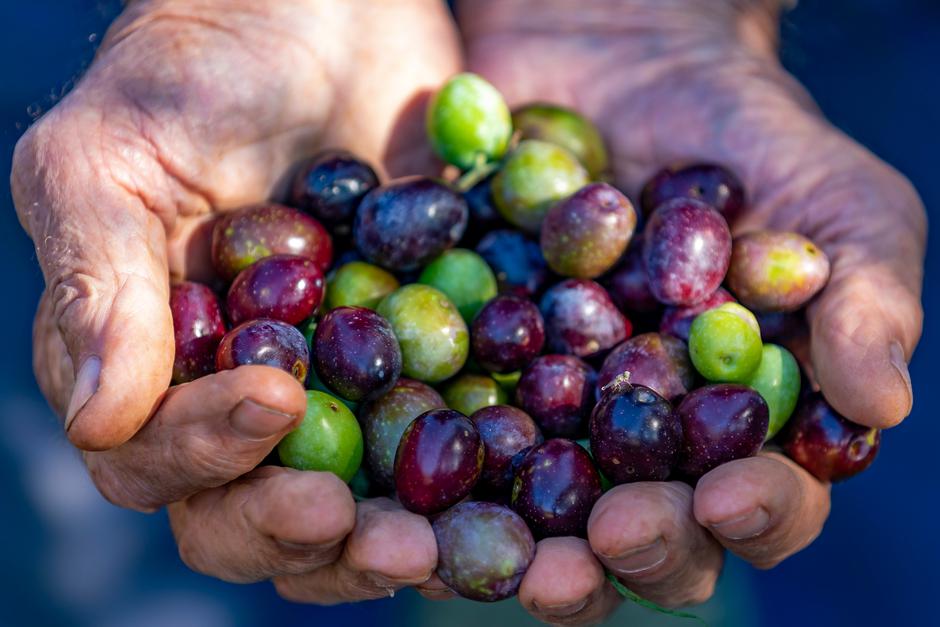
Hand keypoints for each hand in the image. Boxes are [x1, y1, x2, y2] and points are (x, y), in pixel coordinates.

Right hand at [14, 0, 458, 599]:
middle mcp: (238, 396)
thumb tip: (93, 416)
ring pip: (350, 500)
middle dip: (300, 530)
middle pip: (251, 510)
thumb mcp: (115, 156)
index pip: (153, 459)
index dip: (204, 457)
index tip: (274, 405)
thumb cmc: (195, 68)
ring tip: (434, 542)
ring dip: (387, 535)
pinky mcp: (419, 361)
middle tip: (364, 526)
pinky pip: (441, 436)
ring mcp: (337, 386)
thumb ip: (100, 280)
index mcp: (152, 366)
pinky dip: (470, 474)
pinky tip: (511, 478)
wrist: (319, 12)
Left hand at [460, 0, 923, 621]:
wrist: (621, 59)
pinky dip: (425, 456)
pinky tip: (407, 474)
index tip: (729, 495)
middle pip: (641, 535)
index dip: (754, 515)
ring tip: (512, 552)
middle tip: (610, 534)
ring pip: (532, 515)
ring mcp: (544, 414)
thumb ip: (864, 299)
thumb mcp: (836, 201)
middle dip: (634, 549)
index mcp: (736, 428)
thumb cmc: (749, 136)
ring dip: (522, 547)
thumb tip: (878, 405)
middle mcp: (638, 443)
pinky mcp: (463, 371)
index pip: (758, 502)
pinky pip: (438, 426)